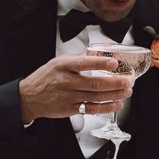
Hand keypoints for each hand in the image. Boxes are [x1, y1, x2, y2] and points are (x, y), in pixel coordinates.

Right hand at [19, 53, 133, 121]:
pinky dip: (106, 107)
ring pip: (95, 97)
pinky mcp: (70, 109)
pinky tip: (116, 104)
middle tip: (128, 81)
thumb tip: (104, 49)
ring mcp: (68, 97)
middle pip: (94, 83)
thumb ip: (81, 56)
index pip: (84, 63)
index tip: (114, 63)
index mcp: (64, 66)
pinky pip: (91, 109)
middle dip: (114, 83)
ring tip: (127, 91)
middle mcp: (66, 81)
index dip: (100, 63)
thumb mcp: (60, 61)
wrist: (30, 97)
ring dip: (114, 95)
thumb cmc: (47, 76)